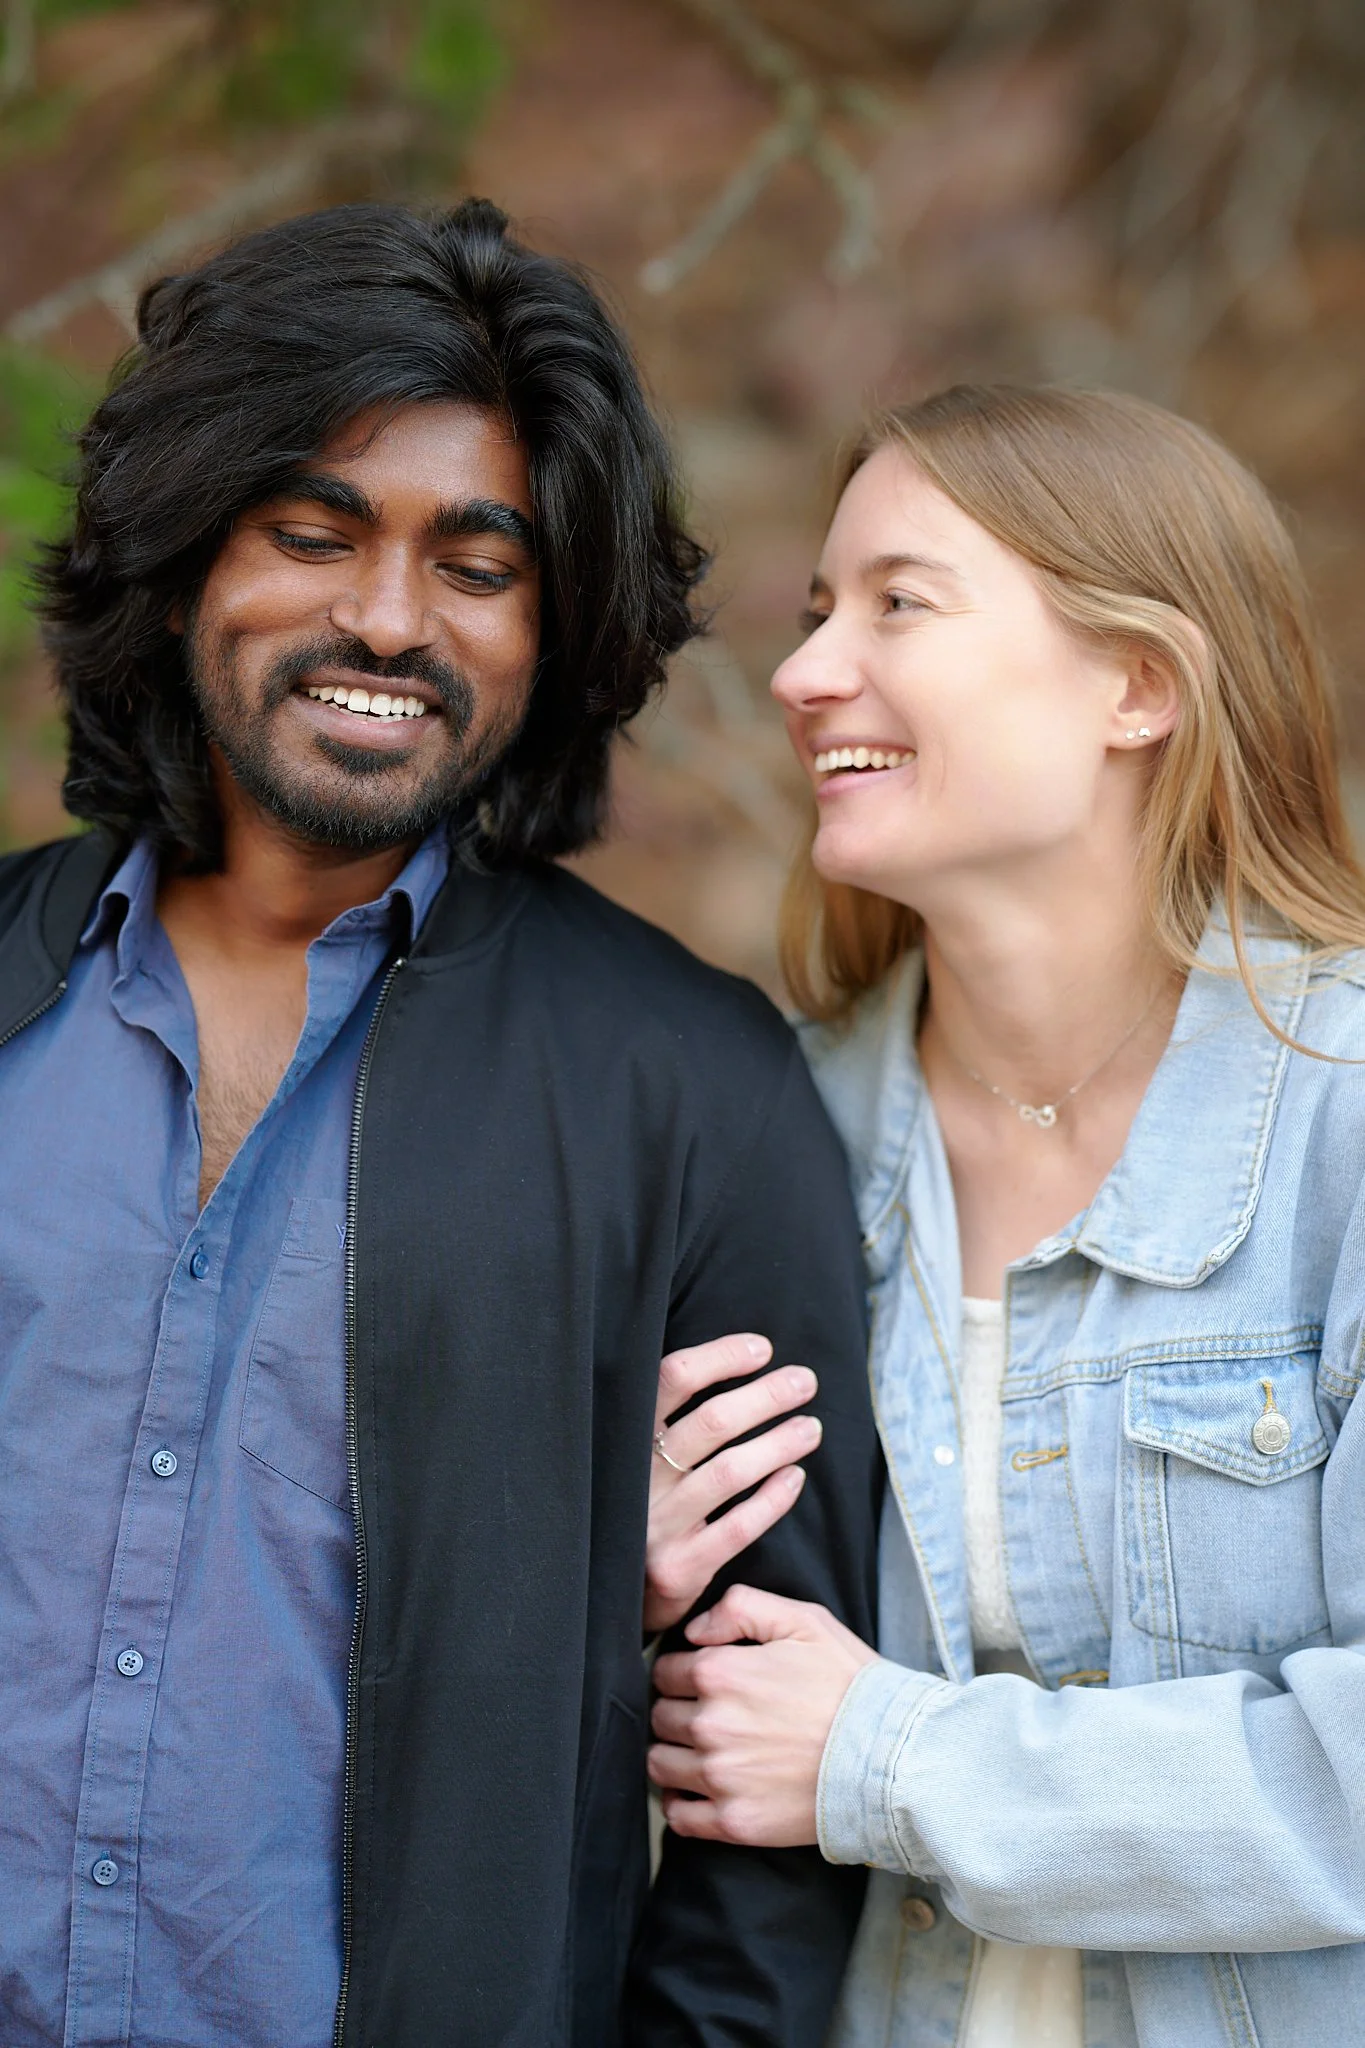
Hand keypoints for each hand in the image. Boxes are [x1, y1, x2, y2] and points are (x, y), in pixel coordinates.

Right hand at [645, 1334, 822, 1633]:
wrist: (610, 1592)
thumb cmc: (639, 1502)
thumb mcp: (638, 1454)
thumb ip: (669, 1415)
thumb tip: (736, 1356)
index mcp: (625, 1439)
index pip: (671, 1380)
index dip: (720, 1358)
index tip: (762, 1349)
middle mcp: (636, 1478)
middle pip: (711, 1423)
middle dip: (765, 1396)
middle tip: (805, 1382)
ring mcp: (656, 1524)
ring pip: (729, 1472)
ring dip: (778, 1443)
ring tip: (812, 1428)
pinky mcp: (679, 1567)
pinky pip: (738, 1527)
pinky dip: (773, 1499)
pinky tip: (796, 1477)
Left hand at [647, 1584, 877, 1845]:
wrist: (892, 1756)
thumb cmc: (850, 1685)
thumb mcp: (804, 1620)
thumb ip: (740, 1606)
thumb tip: (694, 1630)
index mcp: (720, 1673)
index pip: (665, 1670)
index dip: (682, 1670)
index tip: (702, 1679)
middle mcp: (711, 1725)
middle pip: (659, 1716)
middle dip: (677, 1710)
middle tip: (708, 1713)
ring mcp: (721, 1778)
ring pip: (659, 1763)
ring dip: (673, 1754)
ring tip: (701, 1750)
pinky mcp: (734, 1822)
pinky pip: (678, 1816)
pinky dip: (679, 1802)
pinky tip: (699, 1790)